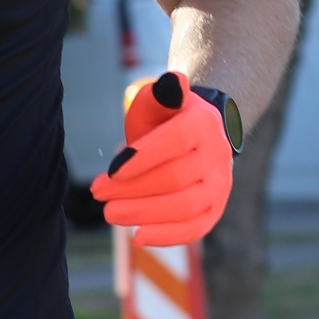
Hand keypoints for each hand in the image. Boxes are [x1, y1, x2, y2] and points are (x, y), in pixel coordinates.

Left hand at [90, 71, 233, 244]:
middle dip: (132, 190)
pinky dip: (167, 236)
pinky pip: (195, 228)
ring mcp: (220, 185)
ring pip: (185, 206)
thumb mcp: (156, 102)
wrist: (195, 137)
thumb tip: (172, 82)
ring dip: (144, 213)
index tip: (110, 172)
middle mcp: (218, 155)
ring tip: (111, 213)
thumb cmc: (166, 119)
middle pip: (175, 179)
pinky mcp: (215, 210)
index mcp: (203, 124)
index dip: (142, 159)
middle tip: (98, 194)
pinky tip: (138, 236)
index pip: (174, 143)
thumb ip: (159, 93)